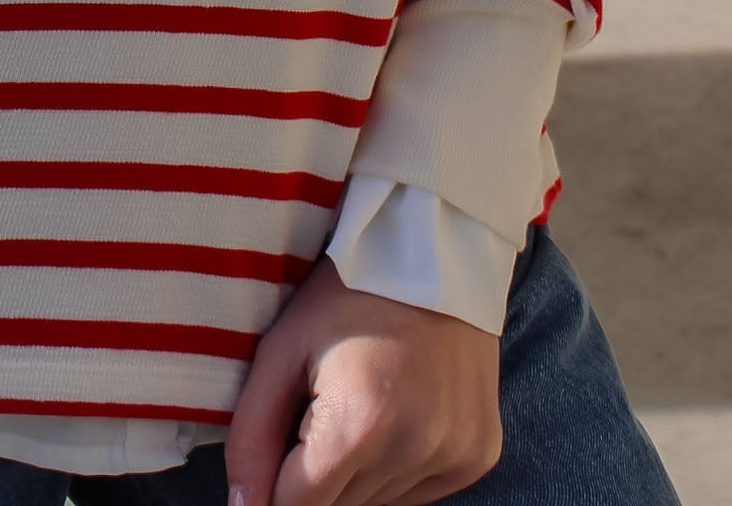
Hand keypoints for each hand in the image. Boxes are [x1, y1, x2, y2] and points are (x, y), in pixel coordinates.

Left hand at [223, 255, 503, 505]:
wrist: (436, 250)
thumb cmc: (349, 291)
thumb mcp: (283, 347)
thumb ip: (252, 435)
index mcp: (359, 426)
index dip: (276, 480)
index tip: (283, 435)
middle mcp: (414, 452)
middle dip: (315, 473)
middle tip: (321, 405)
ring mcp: (454, 456)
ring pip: (377, 504)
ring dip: (356, 472)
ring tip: (360, 400)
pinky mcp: (479, 455)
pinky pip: (418, 491)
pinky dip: (397, 467)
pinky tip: (395, 411)